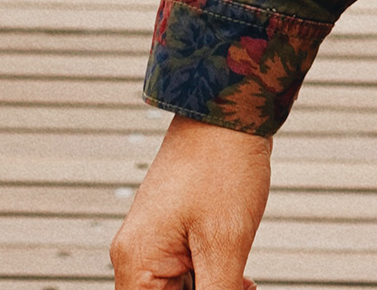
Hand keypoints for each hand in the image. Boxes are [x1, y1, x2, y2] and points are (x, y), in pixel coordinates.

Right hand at [110, 114, 271, 288]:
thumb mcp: (225, 245)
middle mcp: (135, 255)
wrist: (228, 106)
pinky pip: (183, 274)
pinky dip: (210, 280)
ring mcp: (151, 241)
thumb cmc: (223, 163)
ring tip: (241, 281)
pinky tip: (239, 278)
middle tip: (240, 288)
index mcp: (136, 263)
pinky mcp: (169, 230)